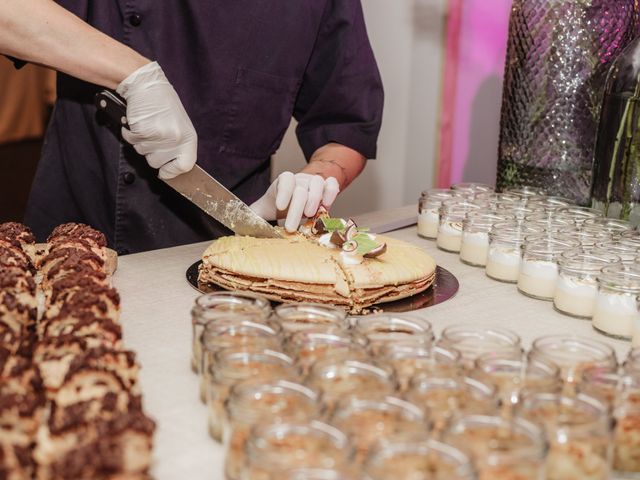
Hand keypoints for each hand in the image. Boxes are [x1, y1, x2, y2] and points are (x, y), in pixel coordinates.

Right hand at [116, 61, 196, 178]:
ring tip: (146, 125)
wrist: (146, 84)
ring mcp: (160, 136)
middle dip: (150, 153)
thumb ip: (178, 146)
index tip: (164, 171)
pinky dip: (130, 133)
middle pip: (157, 163)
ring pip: (142, 153)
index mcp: (189, 138)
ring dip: (140, 142)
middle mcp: (177, 139)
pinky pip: (131, 142)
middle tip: (152, 136)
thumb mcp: (179, 126)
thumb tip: (172, 167)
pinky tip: (136, 122)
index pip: (185, 166)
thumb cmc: (163, 105)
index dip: (172, 171)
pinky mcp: (143, 131)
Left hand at [250, 172, 339, 231]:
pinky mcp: (327, 188)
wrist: (295, 198)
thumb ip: (252, 215)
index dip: (284, 192)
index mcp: (283, 182)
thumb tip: (236, 225)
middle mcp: (300, 180)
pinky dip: (331, 193)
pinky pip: (332, 184)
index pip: (286, 180)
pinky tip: (327, 206)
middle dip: (296, 208)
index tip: (280, 207)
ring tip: (310, 216)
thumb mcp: (264, 210)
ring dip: (315, 200)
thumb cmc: (278, 205)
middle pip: (301, 188)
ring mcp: (314, 183)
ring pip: (318, 183)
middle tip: (291, 227)